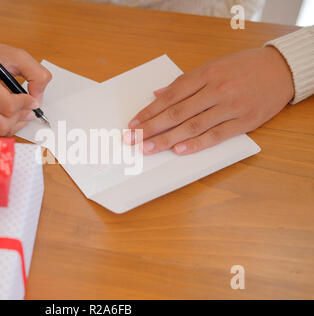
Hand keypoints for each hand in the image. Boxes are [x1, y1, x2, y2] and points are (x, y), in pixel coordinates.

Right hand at [0, 40, 51, 135]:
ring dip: (14, 123)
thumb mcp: (16, 56)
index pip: (7, 106)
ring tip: (20, 111)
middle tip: (29, 109)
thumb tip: (38, 98)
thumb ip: (36, 74)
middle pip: (1, 124)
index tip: (33, 100)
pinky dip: (3, 123)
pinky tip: (5, 111)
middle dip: (21, 118)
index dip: (26, 105)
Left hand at [124, 47, 294, 154]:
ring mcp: (230, 106)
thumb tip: (158, 94)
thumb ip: (185, 82)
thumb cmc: (243, 67)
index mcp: (205, 74)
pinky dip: (197, 144)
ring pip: (193, 126)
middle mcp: (216, 90)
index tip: (133, 123)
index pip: (170, 96)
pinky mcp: (244, 121)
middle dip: (151, 127)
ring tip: (149, 148)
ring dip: (168, 139)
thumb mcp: (213, 66)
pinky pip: (216, 135)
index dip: (149, 111)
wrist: (281, 69)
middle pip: (176, 113)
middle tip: (133, 140)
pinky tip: (179, 150)